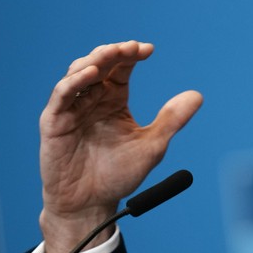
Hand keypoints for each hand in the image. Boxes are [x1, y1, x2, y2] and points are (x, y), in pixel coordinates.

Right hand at [39, 41, 202, 252]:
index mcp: (113, 100)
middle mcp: (92, 100)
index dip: (132, 55)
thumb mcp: (152, 145)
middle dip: (115, 52)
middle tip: (132, 47)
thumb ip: (172, 120)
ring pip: (78, 74)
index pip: (121, 68)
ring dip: (95, 60)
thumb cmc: (119, 175)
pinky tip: (91, 73)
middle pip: (100, 64)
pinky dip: (74, 82)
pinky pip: (62, 96)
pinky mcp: (54, 123)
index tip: (149, 49)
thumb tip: (197, 95)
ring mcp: (72, 109)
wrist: (91, 205)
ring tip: (113, 53)